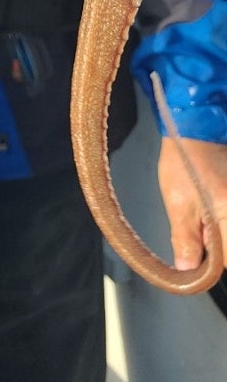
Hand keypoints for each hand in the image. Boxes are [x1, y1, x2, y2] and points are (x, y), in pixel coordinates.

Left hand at [158, 137, 226, 272]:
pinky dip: (219, 219)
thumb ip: (185, 240)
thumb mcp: (178, 204)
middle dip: (215, 246)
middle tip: (198, 226)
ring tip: (202, 211)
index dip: (210, 264)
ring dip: (217, 232)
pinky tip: (208, 205)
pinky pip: (226, 220)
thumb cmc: (185, 163)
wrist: (194, 129)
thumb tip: (187, 271)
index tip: (195, 255)